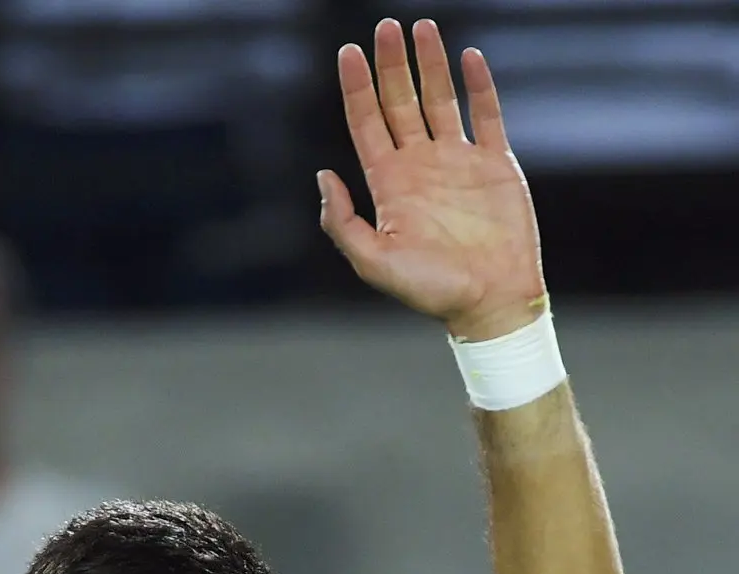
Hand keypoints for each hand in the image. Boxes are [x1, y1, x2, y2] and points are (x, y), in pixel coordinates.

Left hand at [319, 18, 544, 340]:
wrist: (489, 301)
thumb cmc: (431, 290)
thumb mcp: (374, 262)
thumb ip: (342, 223)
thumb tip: (323, 175)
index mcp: (390, 185)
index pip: (367, 125)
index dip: (356, 88)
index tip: (348, 53)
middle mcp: (420, 166)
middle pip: (400, 102)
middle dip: (391, 65)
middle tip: (384, 27)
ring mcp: (458, 161)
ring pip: (440, 99)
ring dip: (430, 64)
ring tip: (422, 27)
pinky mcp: (494, 163)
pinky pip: (485, 113)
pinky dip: (478, 84)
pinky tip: (467, 56)